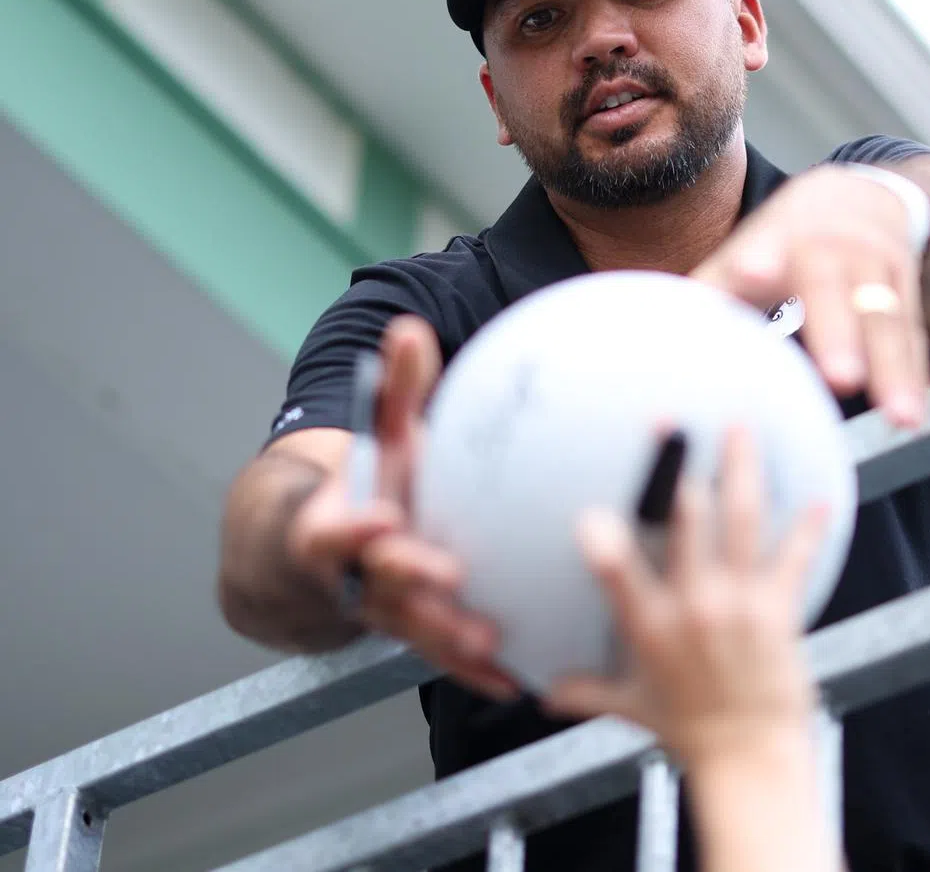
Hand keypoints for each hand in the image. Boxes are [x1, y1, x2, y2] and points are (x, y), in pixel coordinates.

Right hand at [289, 314, 518, 700]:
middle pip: (377, 585)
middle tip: (450, 578)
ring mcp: (386, 613)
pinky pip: (444, 658)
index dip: (352, 526)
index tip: (381, 515)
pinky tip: (516, 680)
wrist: (335, 551)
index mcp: (337, 528)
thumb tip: (408, 328)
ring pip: (413, 632)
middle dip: (410, 583)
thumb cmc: (370, 482)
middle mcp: (355, 576)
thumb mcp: (379, 437)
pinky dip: (476, 672)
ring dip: (449, 640)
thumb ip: (394, 391)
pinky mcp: (418, 635)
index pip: (334, 531)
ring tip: (492, 644)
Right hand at [543, 428, 825, 771]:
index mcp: (650, 625)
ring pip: (741, 522)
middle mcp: (693, 606)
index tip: (592, 510)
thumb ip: (586, 690)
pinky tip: (818, 498)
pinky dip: (806, 527)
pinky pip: (792, 558)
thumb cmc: (689, 732)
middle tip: (676, 424)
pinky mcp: (777, 612)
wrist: (750, 760)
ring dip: (742, 471)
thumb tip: (547, 691)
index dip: (604, 541)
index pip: (618, 575)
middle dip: (682, 468)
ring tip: (740, 431)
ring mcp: (738, 604)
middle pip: (689, 523)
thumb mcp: (629, 706)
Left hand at [693, 166, 929, 425]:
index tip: (752, 276)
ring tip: (900, 417)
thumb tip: (651, 330)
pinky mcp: (906, 294)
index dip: (758, 263)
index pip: (764, 249)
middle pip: (834, 292)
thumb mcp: (748, 249)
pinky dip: (914, 380)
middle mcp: (832, 250)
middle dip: (838, 334)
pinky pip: (912, 342)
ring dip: (893, 372)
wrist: (862, 196)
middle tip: (841, 377)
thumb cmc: (785, 239)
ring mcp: (876, 271)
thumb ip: (710, 289)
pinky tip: (914, 416)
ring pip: (886, 322)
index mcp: (779, 238)